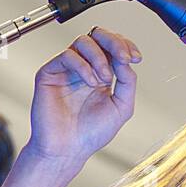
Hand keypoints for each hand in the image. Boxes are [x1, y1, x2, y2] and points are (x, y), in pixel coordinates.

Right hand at [28, 26, 140, 166]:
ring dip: (99, 57)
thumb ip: (128, 81)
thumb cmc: (90, 134)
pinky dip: (83, 66)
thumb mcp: (122, 107)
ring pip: (83, 42)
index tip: (135, 57)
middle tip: (123, 57)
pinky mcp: (50, 73)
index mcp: (100, 75)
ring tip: (104, 79)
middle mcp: (84, 69)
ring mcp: (66, 70)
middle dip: (114, 42)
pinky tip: (90, 82)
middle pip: (98, 36)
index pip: (112, 47)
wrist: (67, 150)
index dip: (125, 45)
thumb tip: (126, 59)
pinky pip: (68, 56)